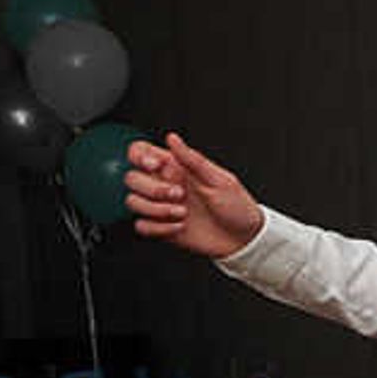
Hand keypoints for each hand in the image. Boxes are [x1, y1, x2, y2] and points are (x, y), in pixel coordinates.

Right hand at [123, 133, 266, 259]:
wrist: (245, 239)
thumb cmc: (238, 207)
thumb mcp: (220, 180)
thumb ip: (193, 160)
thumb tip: (173, 138)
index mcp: (177, 167)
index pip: (140, 152)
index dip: (139, 157)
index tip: (156, 167)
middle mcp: (165, 184)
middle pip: (131, 178)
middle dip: (153, 188)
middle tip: (179, 195)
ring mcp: (161, 206)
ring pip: (132, 201)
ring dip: (155, 209)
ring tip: (182, 213)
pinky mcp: (162, 227)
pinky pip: (141, 226)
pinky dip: (157, 228)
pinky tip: (179, 227)